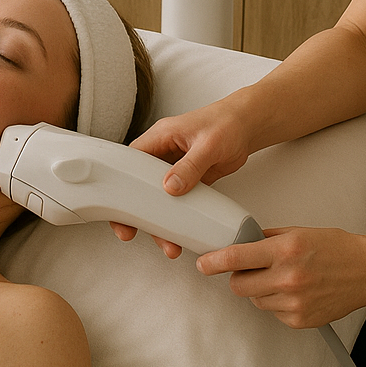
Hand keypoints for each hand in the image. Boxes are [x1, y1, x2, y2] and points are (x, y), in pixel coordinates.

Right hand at [109, 101, 250, 255]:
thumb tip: (170, 188)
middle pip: (141, 183)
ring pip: (158, 196)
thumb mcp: (208, 145)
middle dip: (136, 210)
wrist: (248, 126)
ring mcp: (176, 166)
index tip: (117, 208)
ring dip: (160, 219)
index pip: (131, 161)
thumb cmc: (227, 123)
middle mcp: (164, 152)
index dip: (120, 184)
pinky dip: (176, 217)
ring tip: (167, 243)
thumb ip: (190, 166)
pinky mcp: (189, 178)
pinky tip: (180, 232)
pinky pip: (177, 200)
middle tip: (131, 231)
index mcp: (160, 137)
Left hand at [196, 226, 365, 328]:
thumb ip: (266, 238)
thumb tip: (240, 242)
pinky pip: (273, 312)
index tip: (202, 264)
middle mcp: (288, 278)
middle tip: (249, 268)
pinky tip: (293, 290)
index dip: (214, 262)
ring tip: (280, 277)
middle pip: (239, 285)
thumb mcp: (296, 231)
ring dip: (259, 289)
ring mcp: (294, 302)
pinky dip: (276, 302)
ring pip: (255, 299)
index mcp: (285, 251)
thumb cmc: (334, 247)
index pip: (237, 257)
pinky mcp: (300, 320)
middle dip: (238, 276)